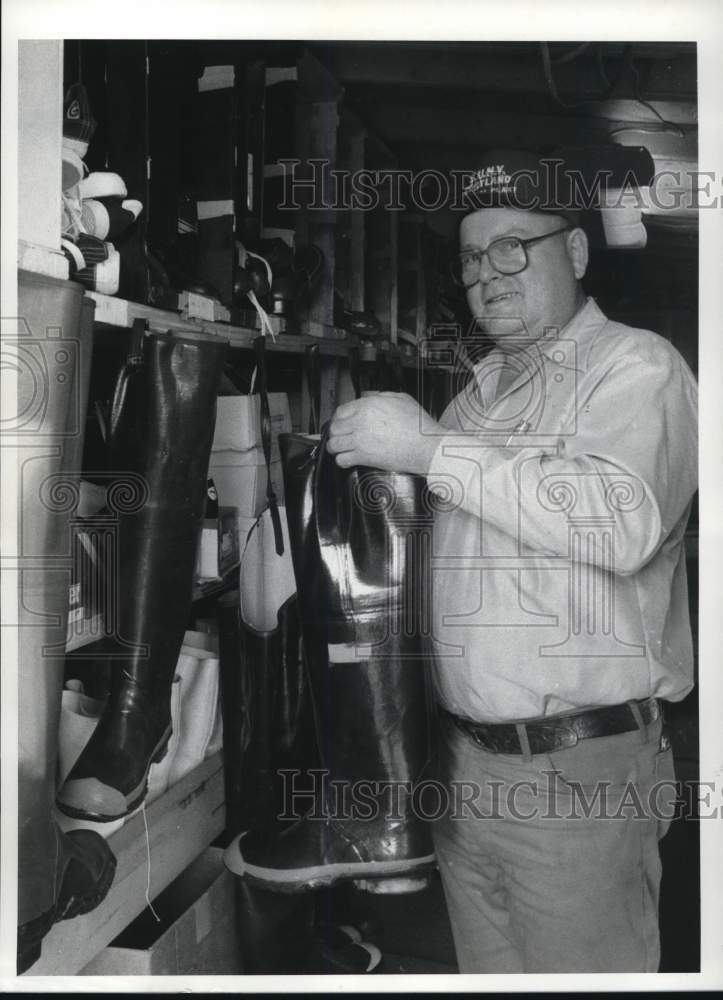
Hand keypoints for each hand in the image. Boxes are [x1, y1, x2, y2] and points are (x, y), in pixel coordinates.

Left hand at [327, 392, 442, 473]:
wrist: (426, 445)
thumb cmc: (418, 425)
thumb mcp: (402, 399)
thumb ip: (382, 396)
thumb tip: (371, 397)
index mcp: (368, 406)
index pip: (341, 411)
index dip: (339, 418)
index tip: (341, 423)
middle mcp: (360, 422)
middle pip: (335, 427)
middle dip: (336, 432)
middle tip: (340, 436)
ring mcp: (360, 440)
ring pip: (334, 444)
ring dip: (335, 447)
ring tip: (339, 449)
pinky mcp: (364, 457)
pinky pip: (342, 459)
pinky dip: (342, 461)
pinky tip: (346, 460)